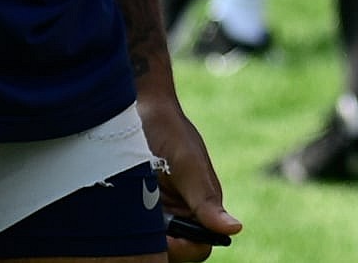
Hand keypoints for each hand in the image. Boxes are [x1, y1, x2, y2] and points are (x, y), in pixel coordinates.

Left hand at [139, 93, 239, 260]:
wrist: (139, 108)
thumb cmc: (170, 131)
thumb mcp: (189, 164)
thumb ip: (207, 199)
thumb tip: (235, 227)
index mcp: (202, 208)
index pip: (199, 247)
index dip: (184, 249)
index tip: (165, 239)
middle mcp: (181, 214)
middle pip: (174, 250)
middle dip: (159, 244)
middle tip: (143, 223)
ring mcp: (157, 213)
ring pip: (150, 243)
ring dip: (140, 233)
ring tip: (133, 205)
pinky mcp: (135, 208)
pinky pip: (132, 229)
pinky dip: (126, 225)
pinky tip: (122, 205)